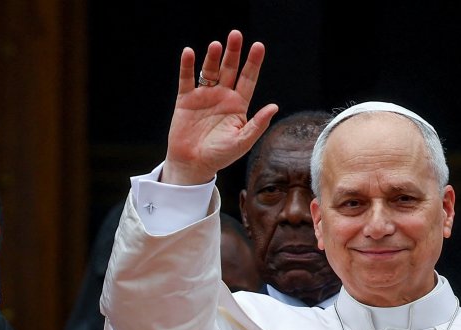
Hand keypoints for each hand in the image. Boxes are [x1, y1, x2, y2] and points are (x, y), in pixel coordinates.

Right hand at [162, 30, 278, 185]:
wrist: (193, 164)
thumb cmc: (220, 155)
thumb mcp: (242, 141)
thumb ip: (257, 124)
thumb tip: (274, 106)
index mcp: (238, 105)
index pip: (248, 79)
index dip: (253, 63)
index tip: (259, 46)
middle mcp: (222, 96)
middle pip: (229, 69)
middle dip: (233, 52)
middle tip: (236, 35)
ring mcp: (204, 96)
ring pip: (209, 71)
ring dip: (212, 57)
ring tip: (216, 45)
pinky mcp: (186, 99)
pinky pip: (187, 79)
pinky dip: (187, 66)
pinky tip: (189, 53)